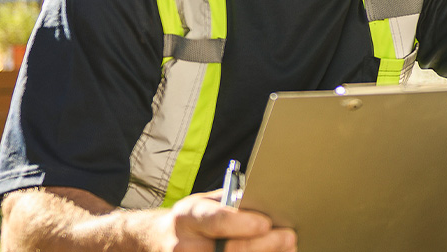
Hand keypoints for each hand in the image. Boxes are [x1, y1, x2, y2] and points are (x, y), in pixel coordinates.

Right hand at [159, 190, 295, 251]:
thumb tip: (267, 200)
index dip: (242, 223)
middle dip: (264, 245)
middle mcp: (185, 245)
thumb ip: (230, 203)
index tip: (266, 223)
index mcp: (188, 216)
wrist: (158, 241)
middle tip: (289, 237)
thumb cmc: (191, 220)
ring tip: (287, 250)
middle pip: (229, 250)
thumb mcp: (204, 203)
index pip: (216, 221)